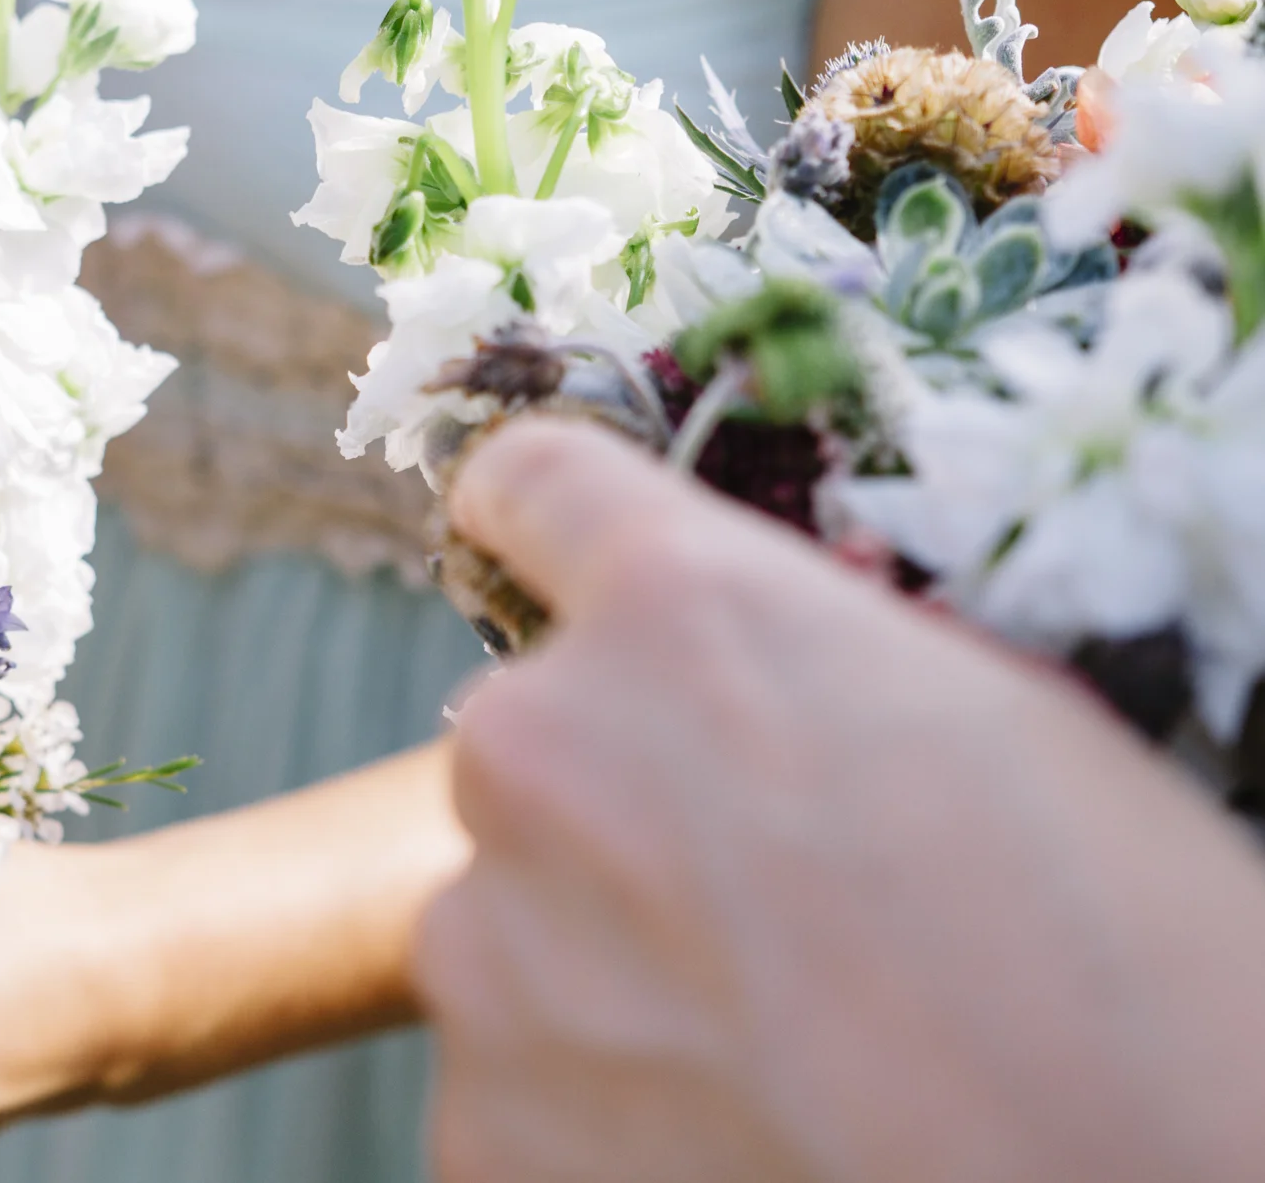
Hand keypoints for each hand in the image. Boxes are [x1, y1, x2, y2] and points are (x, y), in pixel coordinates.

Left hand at [416, 419, 1264, 1182]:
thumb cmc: (1125, 965)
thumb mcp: (990, 722)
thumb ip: (803, 667)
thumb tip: (761, 683)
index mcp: (678, 614)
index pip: (532, 490)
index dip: (542, 534)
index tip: (549, 573)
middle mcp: (545, 748)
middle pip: (527, 744)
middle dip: (614, 811)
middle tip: (761, 913)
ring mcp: (492, 944)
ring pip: (509, 926)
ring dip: (600, 974)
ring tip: (768, 1054)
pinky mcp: (482, 1124)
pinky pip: (515, 1088)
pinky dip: (595, 1120)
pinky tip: (733, 1143)